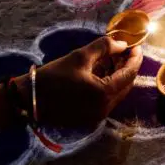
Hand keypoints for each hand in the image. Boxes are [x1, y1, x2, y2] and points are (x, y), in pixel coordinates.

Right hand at [17, 37, 142, 128]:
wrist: (28, 100)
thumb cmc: (53, 76)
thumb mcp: (80, 56)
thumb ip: (105, 47)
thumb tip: (123, 44)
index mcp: (104, 94)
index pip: (130, 74)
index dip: (135, 58)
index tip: (136, 46)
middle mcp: (104, 109)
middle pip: (126, 85)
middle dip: (128, 67)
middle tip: (124, 51)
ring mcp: (97, 116)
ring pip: (117, 94)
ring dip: (119, 77)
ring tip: (113, 59)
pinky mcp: (89, 119)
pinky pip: (107, 101)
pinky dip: (109, 87)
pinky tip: (103, 73)